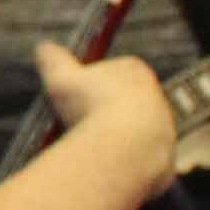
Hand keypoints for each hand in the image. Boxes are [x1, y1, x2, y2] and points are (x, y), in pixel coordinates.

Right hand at [35, 43, 177, 196]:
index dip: (93, 81)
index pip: (115, 70)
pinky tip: (104, 162)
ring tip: (88, 144)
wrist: (124, 147)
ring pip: (135, 129)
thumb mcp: (61, 76)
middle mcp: (156, 97)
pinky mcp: (165, 156)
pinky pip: (140, 157)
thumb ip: (53, 59)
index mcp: (135, 71)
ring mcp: (164, 127)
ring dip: (114, 135)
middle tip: (79, 121)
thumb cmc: (93, 107)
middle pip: (126, 101)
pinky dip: (123, 159)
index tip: (77, 93)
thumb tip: (44, 47)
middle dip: (104, 110)